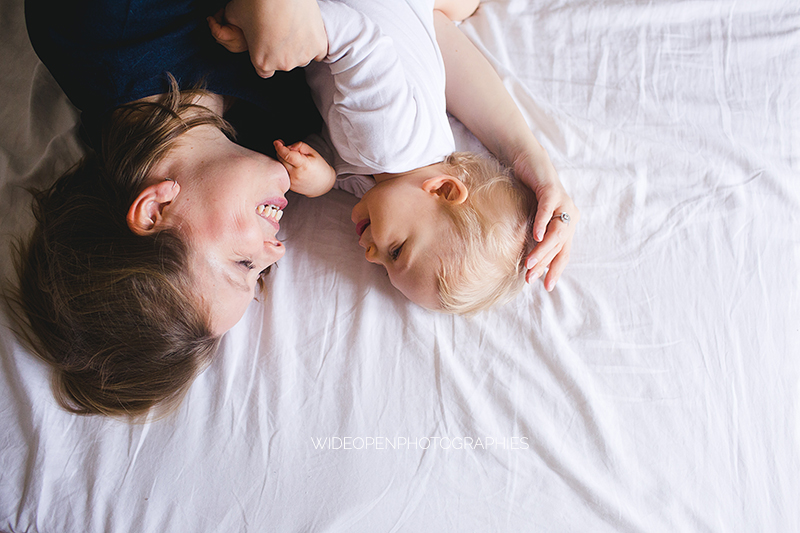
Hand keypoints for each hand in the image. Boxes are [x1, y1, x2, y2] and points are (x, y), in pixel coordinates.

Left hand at [208, 0, 327, 77]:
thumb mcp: (232, 14)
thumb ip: (228, 28)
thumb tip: (222, 26)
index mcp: (261, 63)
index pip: (263, 70)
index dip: (263, 57)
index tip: (266, 45)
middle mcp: (282, 65)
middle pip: (282, 64)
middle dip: (280, 51)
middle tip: (278, 30)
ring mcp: (303, 56)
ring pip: (300, 57)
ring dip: (297, 47)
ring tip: (291, 26)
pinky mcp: (319, 46)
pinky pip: (317, 50)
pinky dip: (312, 42)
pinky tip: (305, 29)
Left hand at [274, 140, 335, 196]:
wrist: (323, 184)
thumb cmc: (320, 167)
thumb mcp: (313, 152)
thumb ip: (300, 146)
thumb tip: (288, 146)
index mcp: (303, 166)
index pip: (286, 155)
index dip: (279, 147)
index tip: (277, 142)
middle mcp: (296, 175)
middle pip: (281, 159)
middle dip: (282, 152)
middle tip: (290, 150)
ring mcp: (292, 182)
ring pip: (280, 166)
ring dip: (283, 160)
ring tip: (294, 160)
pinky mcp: (290, 186)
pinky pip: (283, 173)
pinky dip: (285, 168)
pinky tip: (294, 168)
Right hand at [515, 152, 578, 290]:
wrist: (527, 161)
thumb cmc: (528, 191)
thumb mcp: (531, 218)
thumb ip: (535, 236)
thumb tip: (527, 262)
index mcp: (566, 225)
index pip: (563, 253)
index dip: (555, 270)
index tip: (546, 287)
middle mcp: (569, 215)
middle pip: (560, 247)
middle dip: (544, 265)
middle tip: (530, 279)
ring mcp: (563, 203)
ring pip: (556, 232)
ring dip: (543, 250)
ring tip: (529, 263)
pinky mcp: (552, 190)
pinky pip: (548, 210)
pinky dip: (542, 223)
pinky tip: (537, 236)